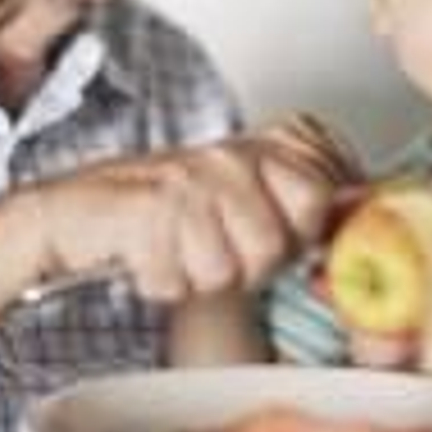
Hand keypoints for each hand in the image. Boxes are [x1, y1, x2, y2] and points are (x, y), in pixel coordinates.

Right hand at [37, 112, 358, 302]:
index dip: (301, 236)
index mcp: (256, 149)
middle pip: (275, 246)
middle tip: (213, 246)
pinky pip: (178, 281)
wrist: (76, 213)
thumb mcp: (239, 202)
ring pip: (226, 272)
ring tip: (177, 250)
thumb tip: (355, 218)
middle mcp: (226, 157)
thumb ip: (297, 209)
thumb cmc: (161, 212)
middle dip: (247, 266)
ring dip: (198, 277)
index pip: (319, 198)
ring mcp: (188, 179)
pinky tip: (149, 256)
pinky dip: (161, 281)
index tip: (275, 237)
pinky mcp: (147, 209)